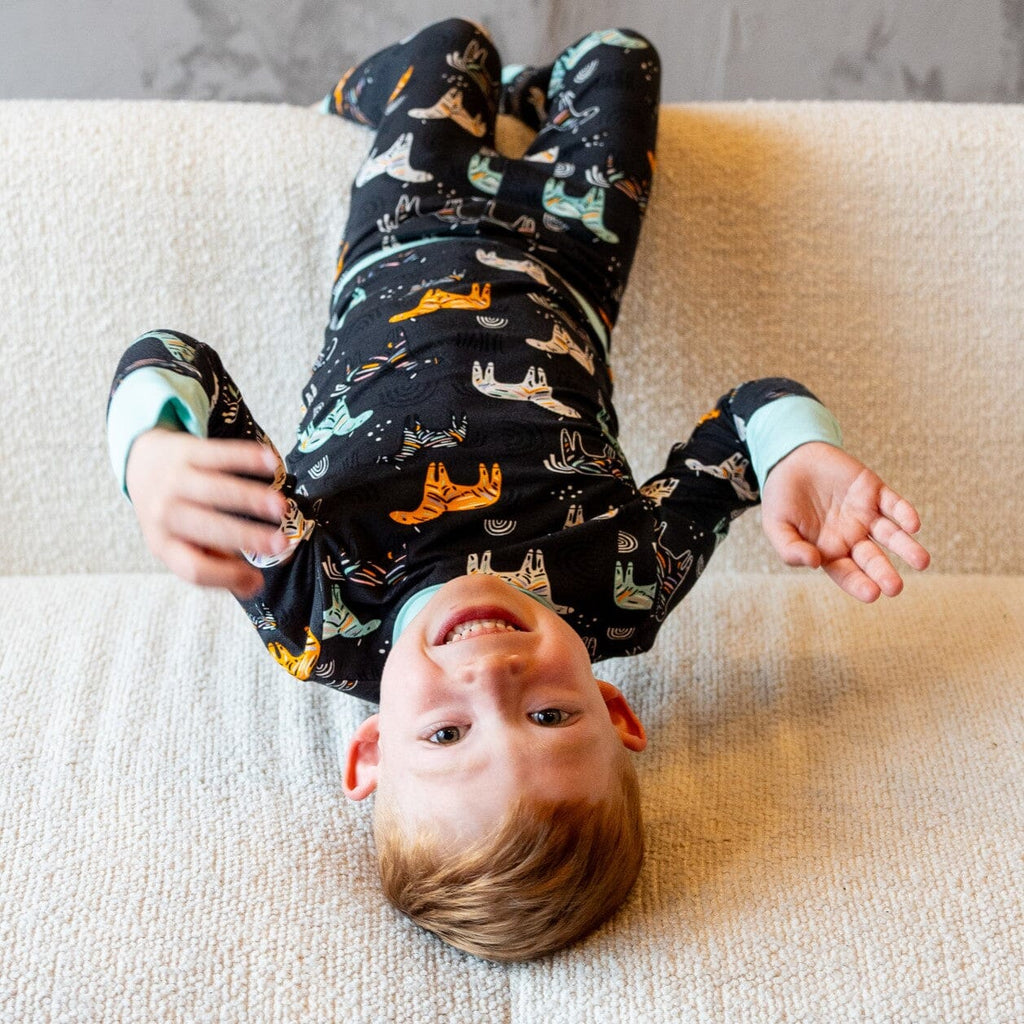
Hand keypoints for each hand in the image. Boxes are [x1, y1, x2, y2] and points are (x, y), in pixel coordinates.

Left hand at [125, 428, 288, 598]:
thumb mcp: (182, 543)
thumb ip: (217, 564)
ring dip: (251, 498)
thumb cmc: (173, 515)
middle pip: (206, 528)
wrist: (141, 465)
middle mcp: (165, 513)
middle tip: (280, 544)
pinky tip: (271, 463)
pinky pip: (219, 454)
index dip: (226, 576)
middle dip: (247, 536)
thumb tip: (255, 586)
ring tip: (280, 507)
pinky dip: (246, 458)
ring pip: (215, 489)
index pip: (193, 567)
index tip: (259, 579)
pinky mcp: (187, 452)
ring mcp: (174, 480)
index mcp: (164, 545)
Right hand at [760, 442, 929, 601]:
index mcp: (829, 550)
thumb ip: (789, 548)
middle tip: (895, 587)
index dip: (859, 584)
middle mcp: (851, 536)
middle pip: (873, 558)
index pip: (848, 573)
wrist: (791, 458)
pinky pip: (894, 504)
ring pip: (891, 535)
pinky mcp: (874, 491)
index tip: (872, 594)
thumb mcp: (776, 525)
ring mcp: (865, 514)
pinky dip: (905, 514)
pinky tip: (912, 525)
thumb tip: (814, 563)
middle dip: (885, 573)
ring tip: (921, 562)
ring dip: (907, 547)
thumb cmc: (781, 497)